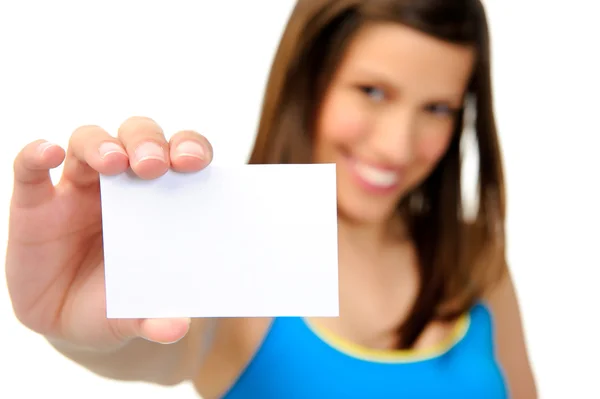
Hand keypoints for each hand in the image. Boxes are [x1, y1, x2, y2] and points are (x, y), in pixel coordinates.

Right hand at [6, 116, 212, 349]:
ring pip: (88, 142)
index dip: (190, 149)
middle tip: (154, 166)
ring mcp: (78, 187)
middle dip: (146, 144)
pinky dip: (35, 155)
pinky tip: (44, 153)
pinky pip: (30, 168)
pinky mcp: (36, 203)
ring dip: (101, 146)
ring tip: (113, 164)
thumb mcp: (139, 310)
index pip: (180, 154)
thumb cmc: (120, 298)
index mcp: (160, 196)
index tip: (196, 163)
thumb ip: (156, 315)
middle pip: (136, 137)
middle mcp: (122, 182)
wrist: (74, 316)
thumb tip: (176, 329)